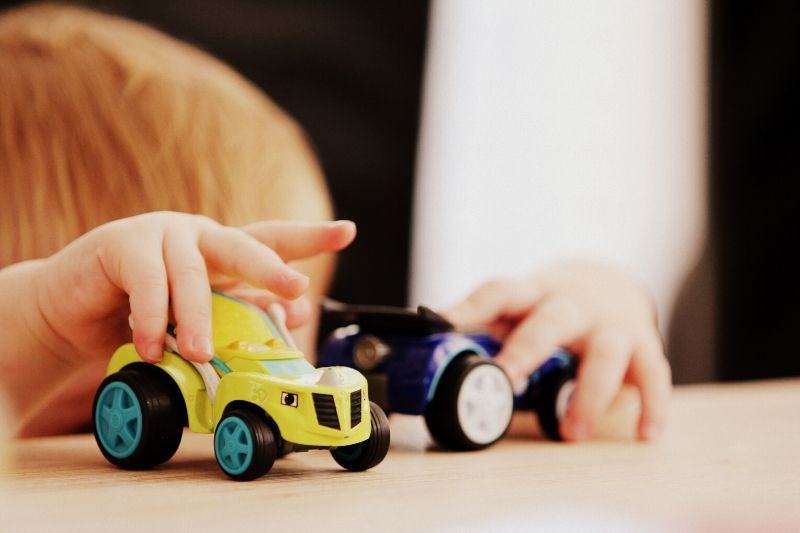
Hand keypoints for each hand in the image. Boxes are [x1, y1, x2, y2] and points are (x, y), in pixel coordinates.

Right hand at [32, 212, 355, 365]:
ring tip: (202, 353)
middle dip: (272, 267)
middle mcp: (197, 236)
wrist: (70, 312)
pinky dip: (153, 319)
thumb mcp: (196, 318)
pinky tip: (152, 346)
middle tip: (294, 288)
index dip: (310, 236)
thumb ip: (237, 313)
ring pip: (193, 275)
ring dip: (200, 319)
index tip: (348, 231)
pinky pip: (147, 283)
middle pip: (243, 245)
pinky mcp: (121, 244)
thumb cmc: (140, 315)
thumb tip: (291, 316)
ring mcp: (161, 234)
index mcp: (221, 251)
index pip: (271, 239)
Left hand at [442, 260, 670, 441]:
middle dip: (528, 349)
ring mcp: (611, 324)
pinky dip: (651, 404)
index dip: (471, 306)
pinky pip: (653, 374)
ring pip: (606, 352)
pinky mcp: (643, 345)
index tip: (442, 321)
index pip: (500, 292)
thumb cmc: (550, 306)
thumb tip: (428, 359)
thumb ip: (485, 330)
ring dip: (588, 394)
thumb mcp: (519, 308)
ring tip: (571, 432)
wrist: (609, 282)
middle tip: (507, 380)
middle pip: (551, 320)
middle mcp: (572, 305)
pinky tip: (644, 433)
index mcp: (532, 294)